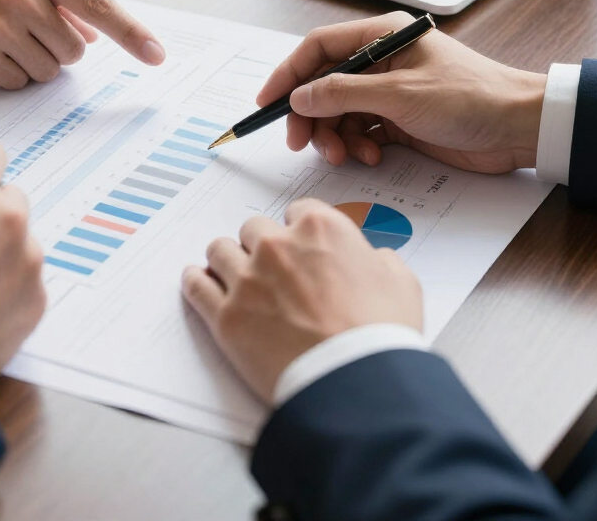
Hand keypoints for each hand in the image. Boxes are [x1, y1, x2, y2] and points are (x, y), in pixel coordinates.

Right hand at [0, 0, 165, 88]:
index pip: (98, 5)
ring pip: (48, 71)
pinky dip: (9, 73)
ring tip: (4, 35)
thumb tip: (93, 36)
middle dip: (58, 47)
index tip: (157, 55)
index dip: (132, 33)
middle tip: (28, 29)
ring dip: (34, 62)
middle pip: (74, 51)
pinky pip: (18, 82)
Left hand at [182, 199, 421, 402]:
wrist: (357, 385)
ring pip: (219, 250)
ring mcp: (247, 279)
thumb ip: (381, 261)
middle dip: (261, 246)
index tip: (298, 245)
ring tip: (234, 276)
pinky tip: (200, 283)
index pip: (296, 211)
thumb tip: (375, 259)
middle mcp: (277, 245)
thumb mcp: (401, 284)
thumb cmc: (381, 336)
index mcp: (320, 228)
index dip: (297, 230)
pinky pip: (195, 285)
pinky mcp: (225, 316)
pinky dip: (196, 282)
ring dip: (227, 261)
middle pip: (253, 228)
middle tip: (270, 269)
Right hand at [255, 11, 546, 173]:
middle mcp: (382, 59)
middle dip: (310, 115)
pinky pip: (360, 130)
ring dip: (335, 136)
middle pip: (324, 84)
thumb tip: (299, 98)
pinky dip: (357, 145)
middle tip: (301, 143)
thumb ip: (343, 94)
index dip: (288, 75)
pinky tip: (371, 155)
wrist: (520, 129)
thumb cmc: (471, 97)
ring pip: (339, 112)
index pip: (318, 48)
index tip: (267, 103)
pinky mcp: (400, 119)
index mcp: (382, 36)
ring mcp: (389, 90)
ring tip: (346, 155)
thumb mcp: (400, 95)